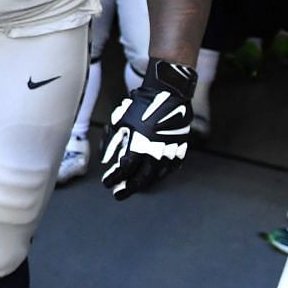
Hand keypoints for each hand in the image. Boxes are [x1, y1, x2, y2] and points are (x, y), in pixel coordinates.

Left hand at [100, 60, 193, 199]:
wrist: (168, 94)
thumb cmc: (141, 106)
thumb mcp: (120, 122)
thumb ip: (114, 142)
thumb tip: (108, 161)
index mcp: (140, 144)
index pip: (125, 169)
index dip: (115, 178)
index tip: (107, 184)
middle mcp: (156, 151)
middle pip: (142, 178)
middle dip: (129, 188)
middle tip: (119, 193)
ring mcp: (170, 152)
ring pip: (156, 176)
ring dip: (144, 183)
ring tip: (134, 187)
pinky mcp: (180, 149)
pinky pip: (170, 168)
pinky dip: (159, 175)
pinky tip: (152, 177)